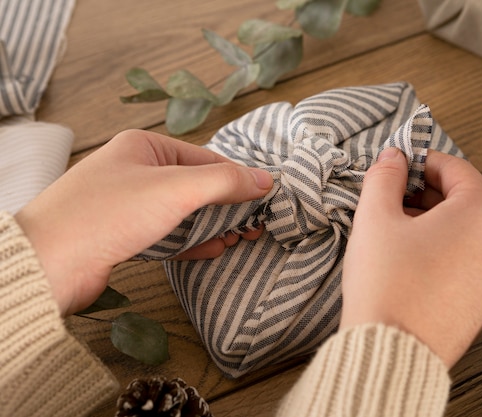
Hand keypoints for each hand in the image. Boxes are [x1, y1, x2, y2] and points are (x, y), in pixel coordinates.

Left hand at [15, 130, 273, 315]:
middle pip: (196, 186)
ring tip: (241, 238)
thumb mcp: (175, 189)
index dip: (238, 178)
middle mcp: (136, 172)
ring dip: (214, 226)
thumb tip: (264, 180)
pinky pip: (168, 234)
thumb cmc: (107, 214)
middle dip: (228, 206)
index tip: (266, 198)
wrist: (49, 263)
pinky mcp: (124, 236)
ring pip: (183, 212)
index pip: (206, 158)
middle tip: (257, 224)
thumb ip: (223, 181)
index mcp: (145, 147)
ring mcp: (129, 205)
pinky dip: (192, 242)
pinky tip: (214, 250)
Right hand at [340, 148, 481, 367]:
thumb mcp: (375, 217)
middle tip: (391, 199)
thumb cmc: (386, 283)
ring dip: (435, 221)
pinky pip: (472, 259)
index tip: (398, 166)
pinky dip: (446, 249)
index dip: (422, 162)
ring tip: (398, 231)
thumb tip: (393, 157)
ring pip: (468, 230)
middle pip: (465, 199)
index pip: (455, 169)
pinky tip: (413, 259)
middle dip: (426, 194)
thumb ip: (385, 176)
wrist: (393, 352)